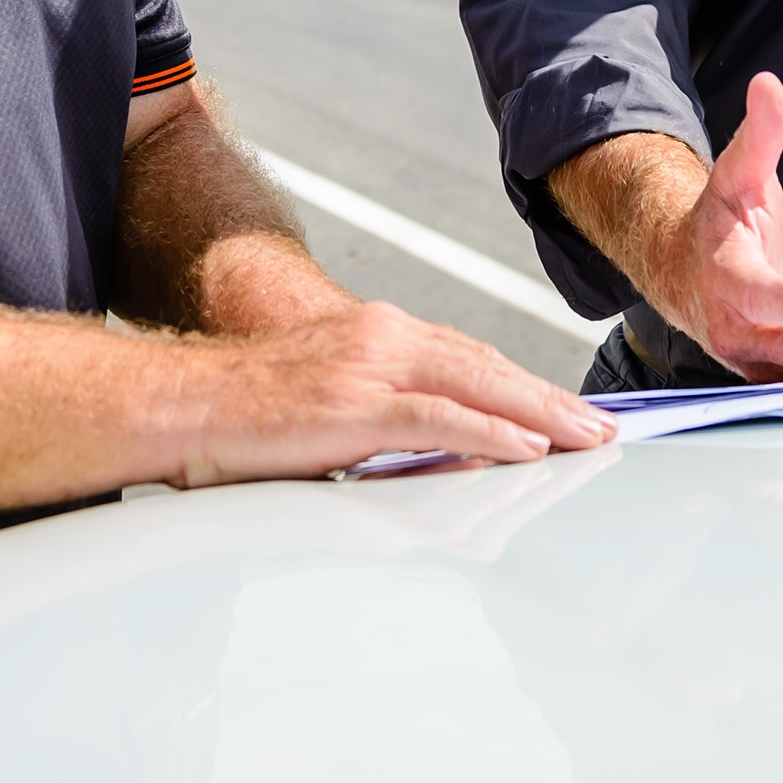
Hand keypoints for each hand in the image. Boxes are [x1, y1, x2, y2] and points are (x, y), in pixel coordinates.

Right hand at [176, 300, 618, 482]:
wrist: (183, 404)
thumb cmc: (248, 413)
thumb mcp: (333, 405)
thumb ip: (390, 417)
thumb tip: (452, 451)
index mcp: (378, 332)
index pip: (470, 355)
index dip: (524, 383)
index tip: (566, 409)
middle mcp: (383, 335)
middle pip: (487, 364)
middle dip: (549, 397)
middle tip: (600, 426)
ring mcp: (370, 365)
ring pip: (477, 383)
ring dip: (539, 413)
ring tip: (583, 438)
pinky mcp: (355, 404)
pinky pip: (440, 416)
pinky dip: (490, 429)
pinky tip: (526, 445)